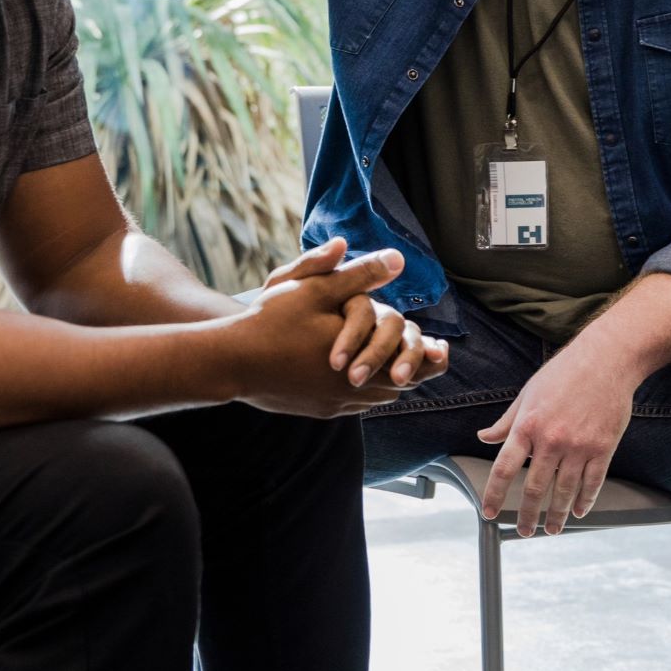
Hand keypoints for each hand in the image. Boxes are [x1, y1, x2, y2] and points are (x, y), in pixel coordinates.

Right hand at [237, 239, 447, 416]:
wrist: (231, 362)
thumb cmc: (272, 321)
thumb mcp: (316, 289)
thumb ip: (360, 275)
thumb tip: (398, 259)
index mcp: (365, 360)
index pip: (417, 366)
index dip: (431, 356)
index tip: (439, 347)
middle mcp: (357, 391)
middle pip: (401, 384)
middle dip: (410, 366)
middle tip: (419, 351)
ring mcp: (337, 405)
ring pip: (377, 396)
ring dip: (385, 378)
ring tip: (387, 361)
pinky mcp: (319, 411)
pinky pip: (351, 404)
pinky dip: (359, 389)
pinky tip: (350, 373)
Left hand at [476, 339, 635, 535]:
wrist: (606, 361)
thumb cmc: (562, 374)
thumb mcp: (526, 395)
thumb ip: (506, 422)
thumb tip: (484, 437)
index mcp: (527, 426)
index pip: (504, 468)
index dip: (495, 494)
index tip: (488, 513)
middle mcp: (551, 440)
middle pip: (535, 487)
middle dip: (527, 514)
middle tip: (523, 531)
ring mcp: (579, 446)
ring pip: (565, 491)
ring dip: (556, 515)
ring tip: (550, 530)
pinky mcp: (603, 448)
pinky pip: (593, 482)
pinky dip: (585, 501)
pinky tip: (578, 512)